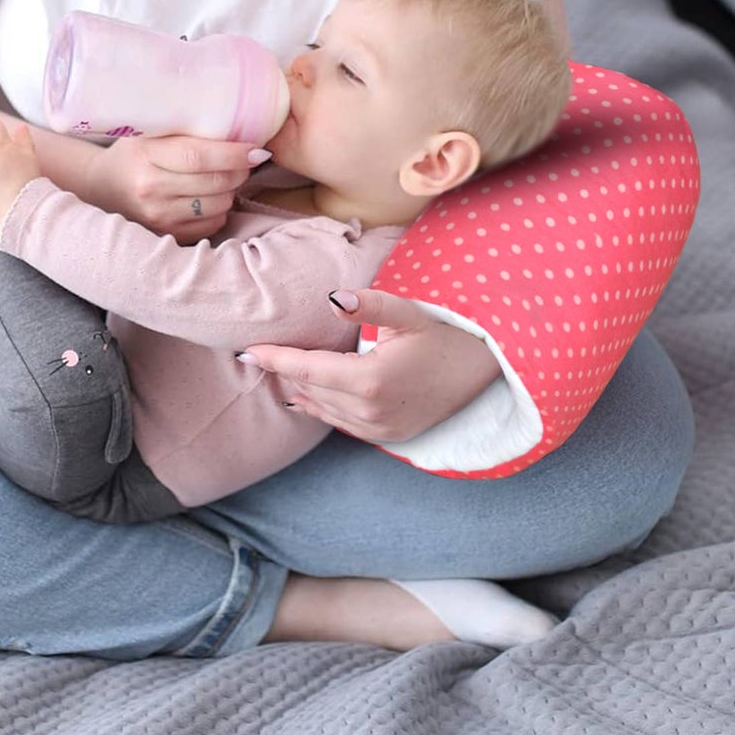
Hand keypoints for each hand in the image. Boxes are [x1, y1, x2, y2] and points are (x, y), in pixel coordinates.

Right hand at [86, 133, 268, 242]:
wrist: (100, 187)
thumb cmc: (133, 153)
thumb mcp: (149, 132)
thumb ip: (184, 129)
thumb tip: (236, 125)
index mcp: (145, 156)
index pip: (198, 157)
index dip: (234, 154)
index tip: (257, 150)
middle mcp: (150, 189)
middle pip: (214, 183)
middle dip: (240, 171)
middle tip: (246, 160)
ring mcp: (157, 216)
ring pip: (218, 205)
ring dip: (232, 190)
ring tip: (225, 177)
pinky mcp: (165, 234)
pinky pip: (212, 225)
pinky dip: (220, 210)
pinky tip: (212, 197)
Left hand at [239, 289, 502, 442]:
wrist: (488, 371)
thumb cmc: (447, 334)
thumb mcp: (411, 313)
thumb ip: (371, 305)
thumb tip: (333, 298)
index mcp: (372, 380)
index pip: (308, 370)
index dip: (275, 360)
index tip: (247, 351)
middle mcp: (371, 412)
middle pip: (311, 390)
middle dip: (281, 371)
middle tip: (253, 354)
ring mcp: (380, 429)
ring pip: (323, 410)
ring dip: (298, 389)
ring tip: (272, 371)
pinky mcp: (388, 436)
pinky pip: (341, 423)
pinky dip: (319, 408)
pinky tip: (302, 396)